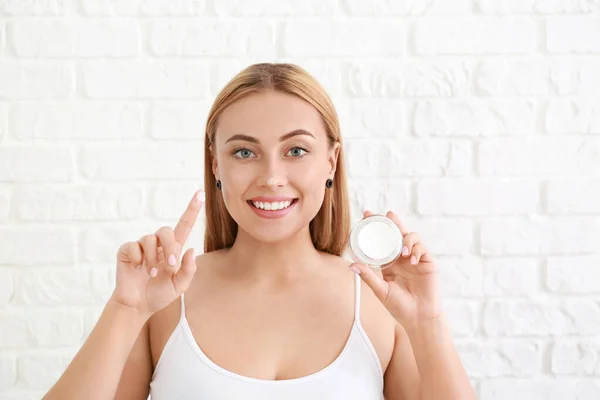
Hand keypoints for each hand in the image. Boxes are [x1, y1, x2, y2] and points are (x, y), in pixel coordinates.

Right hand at [109, 190, 203, 315]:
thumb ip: (188, 270)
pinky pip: (133, 246)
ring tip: (151, 274)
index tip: (200, 193)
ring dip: (153, 259)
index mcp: (174, 249)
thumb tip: (190, 250)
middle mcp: (158, 244)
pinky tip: (137, 269)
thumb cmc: (160, 294)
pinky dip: (138, 259)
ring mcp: (142, 246)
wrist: (138, 305)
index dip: (192, 209)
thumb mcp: (179, 286)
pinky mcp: (127, 251)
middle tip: (169, 266)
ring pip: (150, 240)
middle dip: (169, 248)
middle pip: (166, 231)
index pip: (184, 225)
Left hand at [350, 210, 440, 329]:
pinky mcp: (428, 263)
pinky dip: (417, 250)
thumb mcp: (380, 290)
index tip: (366, 215)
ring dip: (407, 239)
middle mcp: (402, 258)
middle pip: (397, 233)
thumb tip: (352, 264)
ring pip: (412, 237)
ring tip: (403, 252)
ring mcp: (415, 259)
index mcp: (389, 263)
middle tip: (386, 214)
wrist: (418, 318)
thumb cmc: (399, 306)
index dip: (375, 228)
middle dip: (392, 221)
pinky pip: (422, 249)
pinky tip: (412, 260)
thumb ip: (369, 277)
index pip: (381, 241)